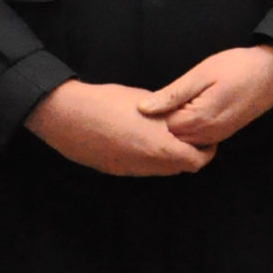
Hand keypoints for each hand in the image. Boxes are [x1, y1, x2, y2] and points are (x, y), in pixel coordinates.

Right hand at [25, 79, 213, 175]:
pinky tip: (138, 139)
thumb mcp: (149, 104)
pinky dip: (145, 158)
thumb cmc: (108, 102)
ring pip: (158, 170)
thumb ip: (170, 117)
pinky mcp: (111, 170)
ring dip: (166, 157)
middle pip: (179, 168)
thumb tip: (184, 119)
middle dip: (187, 154)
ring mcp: (127, 170)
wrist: (66, 114)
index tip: (206, 140)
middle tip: (188, 137)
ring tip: (163, 136)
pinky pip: (138, 168)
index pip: (196, 162)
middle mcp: (145, 166)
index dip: (206, 151)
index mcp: (160, 149)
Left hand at [140, 44, 272, 145]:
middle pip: (172, 140)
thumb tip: (143, 108)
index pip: (162, 129)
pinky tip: (182, 114)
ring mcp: (218, 135)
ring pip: (184, 142)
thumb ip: (172, 94)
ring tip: (164, 110)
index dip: (149, 118)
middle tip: (148, 107)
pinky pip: (198, 139)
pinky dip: (186, 131)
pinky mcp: (224, 132)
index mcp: (199, 118)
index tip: (140, 104)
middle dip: (158, 127)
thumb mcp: (202, 74)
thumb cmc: (237, 66)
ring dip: (172, 129)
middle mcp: (208, 133)